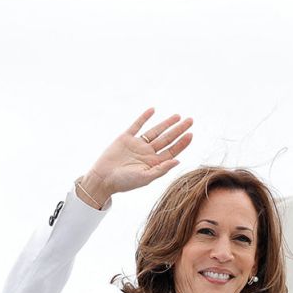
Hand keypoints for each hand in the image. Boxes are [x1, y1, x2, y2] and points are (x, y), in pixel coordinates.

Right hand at [79, 109, 193, 206]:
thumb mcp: (144, 178)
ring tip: (178, 116)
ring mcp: (137, 145)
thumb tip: (178, 161)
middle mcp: (147, 153)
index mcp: (153, 163)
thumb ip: (161, 169)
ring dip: (166, 123)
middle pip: (167, 139)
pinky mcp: (125, 138)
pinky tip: (152, 110)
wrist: (102, 178)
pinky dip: (144, 117)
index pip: (172, 151)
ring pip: (155, 131)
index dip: (182, 143)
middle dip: (179, 130)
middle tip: (190, 120)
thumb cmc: (123, 182)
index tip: (191, 134)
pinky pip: (137, 125)